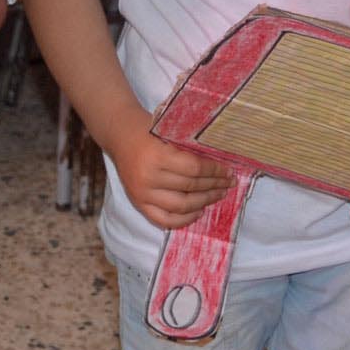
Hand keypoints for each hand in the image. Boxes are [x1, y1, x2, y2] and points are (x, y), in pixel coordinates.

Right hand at [106, 127, 234, 229]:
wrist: (120, 136)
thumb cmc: (147, 129)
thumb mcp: (169, 132)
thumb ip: (189, 150)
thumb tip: (220, 166)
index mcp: (157, 156)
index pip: (194, 169)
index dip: (215, 171)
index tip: (228, 171)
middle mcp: (148, 178)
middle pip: (190, 187)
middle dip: (214, 186)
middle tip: (229, 183)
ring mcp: (142, 193)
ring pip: (181, 205)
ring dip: (204, 201)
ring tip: (218, 195)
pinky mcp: (138, 203)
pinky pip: (164, 220)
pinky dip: (184, 219)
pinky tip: (199, 211)